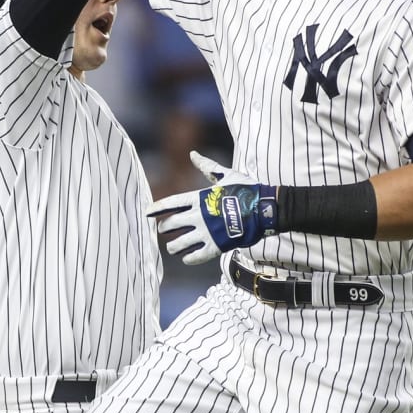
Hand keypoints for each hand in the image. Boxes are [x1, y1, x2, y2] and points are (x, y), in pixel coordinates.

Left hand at [149, 152, 277, 264]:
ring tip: (172, 248)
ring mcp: (207, 231)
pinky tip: (186, 259)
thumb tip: (192, 154)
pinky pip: (196, 256)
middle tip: (163, 231)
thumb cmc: (246, 189)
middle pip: (171, 225)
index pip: (170, 203)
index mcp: (199, 198)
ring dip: (173, 247)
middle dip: (164, 229)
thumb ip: (206, 167)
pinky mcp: (217, 245)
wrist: (265, 208)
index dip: (156, 209)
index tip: (146, 214)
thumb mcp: (225, 175)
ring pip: (179, 244)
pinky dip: (189, 259)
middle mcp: (199, 215)